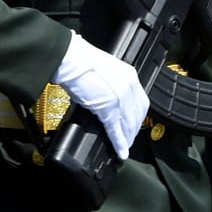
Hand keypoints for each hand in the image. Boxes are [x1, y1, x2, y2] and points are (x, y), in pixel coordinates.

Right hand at [55, 33, 147, 157]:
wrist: (70, 59)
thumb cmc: (80, 62)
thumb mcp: (104, 72)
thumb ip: (111, 86)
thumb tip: (108, 100)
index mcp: (129, 75)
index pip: (140, 102)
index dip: (138, 117)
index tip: (134, 125)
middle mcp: (129, 86)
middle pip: (137, 115)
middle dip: (134, 130)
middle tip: (129, 139)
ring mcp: (120, 98)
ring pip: (129, 124)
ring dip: (127, 138)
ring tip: (123, 147)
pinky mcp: (108, 108)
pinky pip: (116, 129)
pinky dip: (119, 143)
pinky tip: (121, 152)